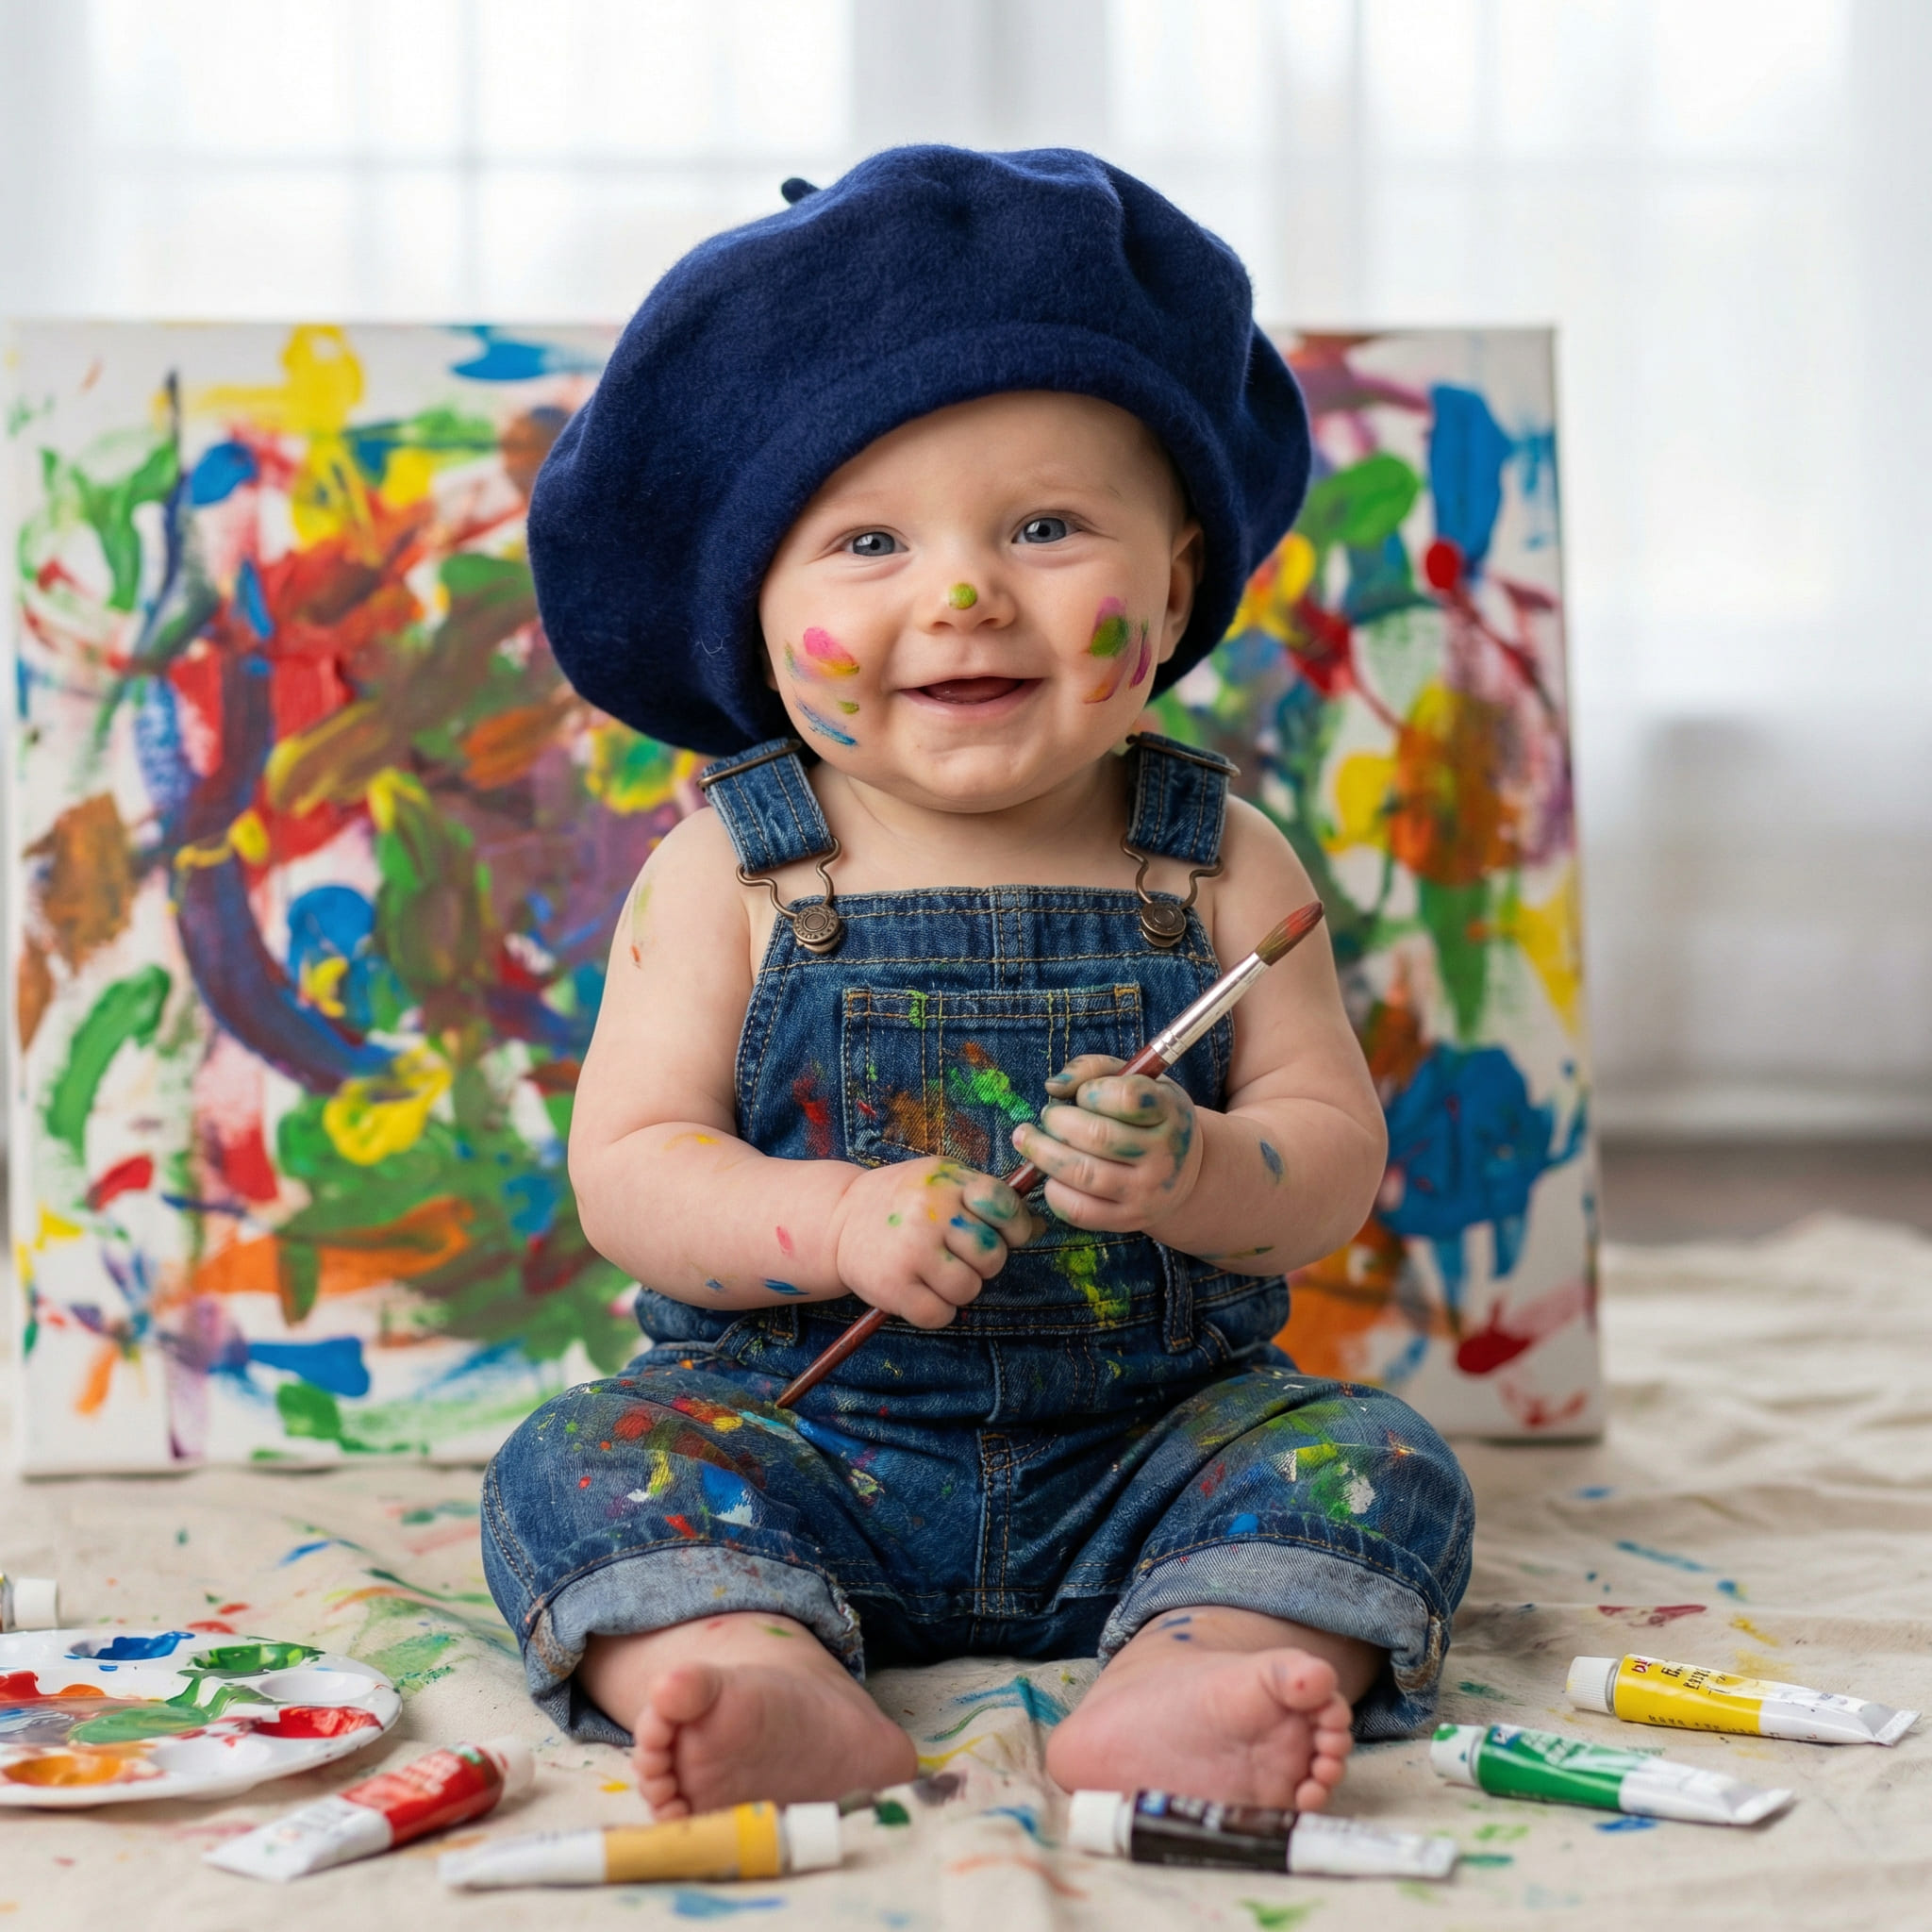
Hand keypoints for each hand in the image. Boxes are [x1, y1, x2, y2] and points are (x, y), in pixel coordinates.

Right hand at [831, 1158, 1036, 1328]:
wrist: (839, 1220)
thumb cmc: (902, 1201)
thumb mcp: (943, 1183)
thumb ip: (989, 1199)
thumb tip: (1038, 1228)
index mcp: (948, 1182)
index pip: (1004, 1207)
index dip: (1014, 1227)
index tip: (1004, 1235)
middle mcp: (930, 1213)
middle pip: (992, 1256)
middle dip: (983, 1262)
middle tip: (957, 1254)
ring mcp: (911, 1251)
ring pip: (969, 1289)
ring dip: (959, 1289)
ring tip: (935, 1272)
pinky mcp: (893, 1287)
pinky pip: (941, 1315)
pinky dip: (937, 1311)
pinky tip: (921, 1291)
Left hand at [1011, 1054, 1201, 1231]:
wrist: (1183, 1173)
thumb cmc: (1149, 1117)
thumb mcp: (1135, 1080)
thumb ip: (1093, 1069)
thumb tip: (1053, 1087)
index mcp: (1170, 1111)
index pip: (1127, 1098)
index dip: (1092, 1091)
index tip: (1084, 1094)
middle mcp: (1165, 1154)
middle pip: (1097, 1136)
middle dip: (1056, 1121)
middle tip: (1048, 1116)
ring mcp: (1147, 1191)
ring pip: (1082, 1173)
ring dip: (1042, 1153)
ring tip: (1031, 1139)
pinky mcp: (1128, 1220)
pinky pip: (1078, 1209)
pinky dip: (1053, 1190)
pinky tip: (1050, 1174)